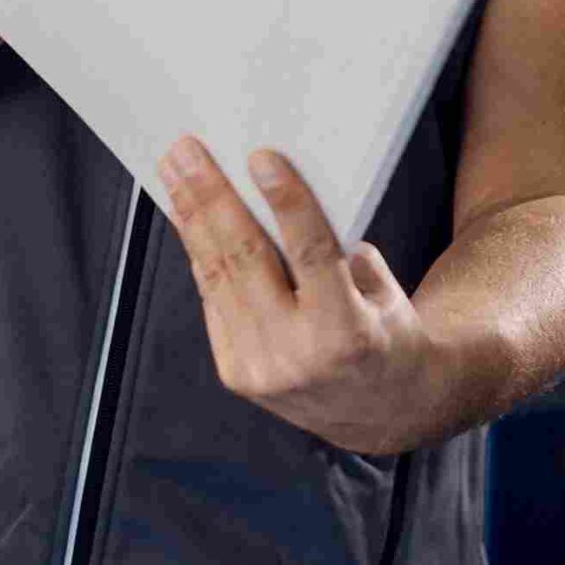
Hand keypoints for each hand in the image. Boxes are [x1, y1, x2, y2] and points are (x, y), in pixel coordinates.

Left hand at [157, 136, 432, 455]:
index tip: (262, 158)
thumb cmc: (389, 336)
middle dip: (212, 198)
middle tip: (188, 153)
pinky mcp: (236, 374)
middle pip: (247, 260)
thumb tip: (281, 205)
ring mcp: (259, 369)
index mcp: (348, 333)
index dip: (287, 203)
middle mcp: (297, 356)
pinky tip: (188, 219)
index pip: (312, 255)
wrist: (383, 412)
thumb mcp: (386, 292)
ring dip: (192, 219)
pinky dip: (199, 254)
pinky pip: (213, 300)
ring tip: (175, 174)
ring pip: (218, 277)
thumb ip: (339, 256)